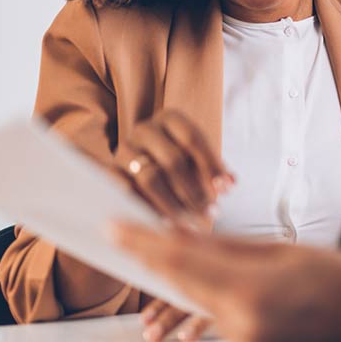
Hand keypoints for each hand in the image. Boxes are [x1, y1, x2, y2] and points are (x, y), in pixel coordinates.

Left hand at [112, 224, 340, 341]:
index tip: (114, 228)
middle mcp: (243, 326)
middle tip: (132, 240)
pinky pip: (226, 332)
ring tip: (225, 274)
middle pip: (185, 289)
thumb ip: (223, 246)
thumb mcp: (280, 250)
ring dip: (205, 291)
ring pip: (207, 311)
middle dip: (161, 264)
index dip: (143, 244)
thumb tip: (179, 232)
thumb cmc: (339, 277)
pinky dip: (229, 314)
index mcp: (249, 290)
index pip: (180, 262)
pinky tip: (259, 304)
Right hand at [121, 110, 234, 224]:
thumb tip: (230, 184)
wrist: (141, 163)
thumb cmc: (180, 160)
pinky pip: (129, 193)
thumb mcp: (199, 159)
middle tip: (210, 213)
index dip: (211, 166)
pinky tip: (167, 222)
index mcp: (171, 119)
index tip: (226, 191)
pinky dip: (150, 209)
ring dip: (174, 204)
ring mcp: (125, 150)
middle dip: (195, 191)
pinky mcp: (111, 172)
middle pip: (173, 161)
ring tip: (192, 221)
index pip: (193, 139)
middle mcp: (145, 129)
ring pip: (150, 179)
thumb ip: (216, 170)